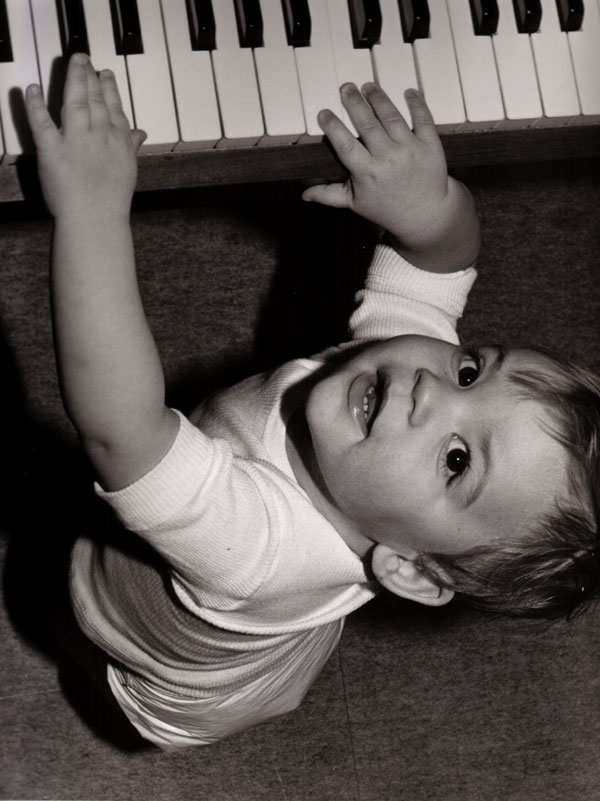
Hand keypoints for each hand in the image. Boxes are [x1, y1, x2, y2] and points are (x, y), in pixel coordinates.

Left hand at [25, 53, 145, 220]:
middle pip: (94, 99)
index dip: (109, 88)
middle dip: (90, 76)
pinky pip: (41, 122)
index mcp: (118, 141)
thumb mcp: (128, 169)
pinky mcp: (51, 149)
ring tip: (74, 63)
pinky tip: (33, 89)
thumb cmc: (112, 201)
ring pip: (75, 102)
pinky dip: (35, 104)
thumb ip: (132, 146)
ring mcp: (75, 141)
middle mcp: (99, 135)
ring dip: (74, 80)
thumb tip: (141, 133)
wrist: (96, 220)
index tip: (105, 73)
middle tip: (84, 58)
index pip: (113, 107)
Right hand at [303, 84, 478, 272]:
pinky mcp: (430, 146)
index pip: (345, 145)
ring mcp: (410, 151)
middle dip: (355, 102)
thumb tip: (304, 195)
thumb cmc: (387, 208)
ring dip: (379, 98)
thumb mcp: (356, 203)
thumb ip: (329, 194)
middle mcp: (388, 159)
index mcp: (367, 173)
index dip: (333, 126)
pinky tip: (408, 92)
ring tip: (368, 87)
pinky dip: (416, 103)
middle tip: (346, 88)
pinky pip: (423, 119)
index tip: (324, 112)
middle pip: (368, 124)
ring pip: (392, 117)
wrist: (424, 215)